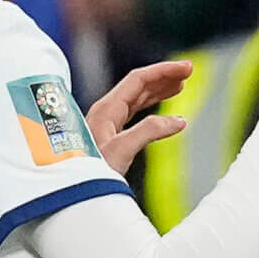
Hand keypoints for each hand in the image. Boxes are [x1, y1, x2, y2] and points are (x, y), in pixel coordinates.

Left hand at [88, 58, 192, 173]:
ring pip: (138, 99)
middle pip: (139, 85)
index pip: (139, 79)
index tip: (185, 67)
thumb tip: (177, 121)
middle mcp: (106, 112)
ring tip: (179, 85)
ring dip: (159, 90)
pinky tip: (165, 115)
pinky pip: (135, 114)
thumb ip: (149, 131)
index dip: (163, 71)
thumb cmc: (87, 171)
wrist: (71, 190)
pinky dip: (153, 109)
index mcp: (107, 108)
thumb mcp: (121, 150)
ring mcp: (108, 123)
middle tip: (187, 71)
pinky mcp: (111, 136)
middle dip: (164, 76)